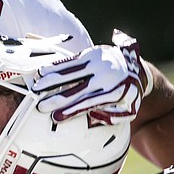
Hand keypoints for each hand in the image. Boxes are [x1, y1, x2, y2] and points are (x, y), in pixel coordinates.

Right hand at [33, 31, 148, 123]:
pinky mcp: (92, 54)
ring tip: (36, 88)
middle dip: (57, 98)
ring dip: (51, 81)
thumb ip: (110, 116)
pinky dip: (56, 66)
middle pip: (76, 89)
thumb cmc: (127, 97)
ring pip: (70, 73)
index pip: (88, 103)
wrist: (137, 69)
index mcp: (114, 93)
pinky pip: (71, 61)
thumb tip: (91, 119)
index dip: (71, 110)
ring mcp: (97, 63)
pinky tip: (42, 71)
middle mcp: (105, 77)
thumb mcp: (126, 111)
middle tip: (40, 107)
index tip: (56, 117)